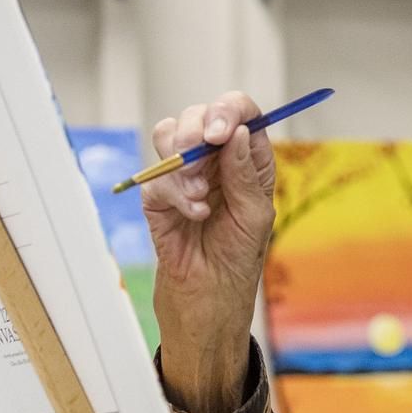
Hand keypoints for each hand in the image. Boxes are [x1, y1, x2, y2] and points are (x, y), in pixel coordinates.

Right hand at [143, 91, 275, 412]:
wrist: (207, 301)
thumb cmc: (239, 259)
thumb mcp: (255, 216)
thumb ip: (245, 173)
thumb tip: (238, 132)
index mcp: (246, 159)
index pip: (240, 113)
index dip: (229, 111)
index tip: (220, 132)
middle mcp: (215, 160)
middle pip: (199, 115)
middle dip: (197, 131)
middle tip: (203, 156)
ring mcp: (183, 175)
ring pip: (168, 133)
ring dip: (182, 159)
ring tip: (198, 197)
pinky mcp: (158, 196)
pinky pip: (156, 175)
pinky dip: (175, 194)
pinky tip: (192, 216)